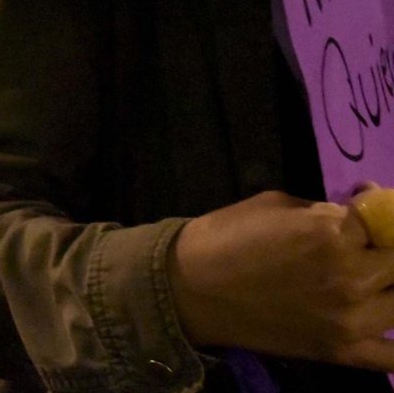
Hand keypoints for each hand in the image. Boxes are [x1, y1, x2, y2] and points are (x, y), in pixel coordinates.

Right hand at [172, 190, 393, 371]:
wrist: (188, 287)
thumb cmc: (227, 235)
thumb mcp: (279, 205)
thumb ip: (328, 210)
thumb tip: (363, 205)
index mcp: (333, 233)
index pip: (384, 219)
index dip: (374, 212)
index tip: (364, 211)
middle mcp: (352, 276)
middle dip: (384, 250)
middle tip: (365, 248)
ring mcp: (351, 319)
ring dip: (390, 285)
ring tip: (372, 279)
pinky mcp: (341, 350)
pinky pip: (392, 356)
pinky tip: (384, 322)